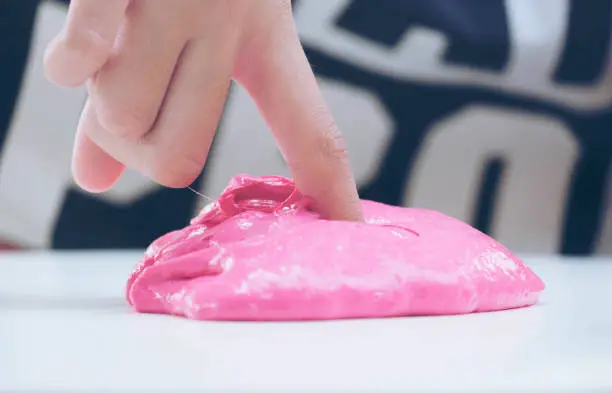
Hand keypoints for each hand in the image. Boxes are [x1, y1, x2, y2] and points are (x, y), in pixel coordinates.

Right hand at [44, 0, 361, 220]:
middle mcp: (230, 20)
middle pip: (178, 155)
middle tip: (123, 122)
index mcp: (263, 36)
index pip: (309, 129)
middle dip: (136, 152)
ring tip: (100, 61)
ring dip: (97, 106)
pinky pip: (89, 46)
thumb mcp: (188, 32)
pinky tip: (72, 63)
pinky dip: (72, 64)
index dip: (329, 187)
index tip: (347, 231)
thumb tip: (95, 182)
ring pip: (124, 115)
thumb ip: (153, 109)